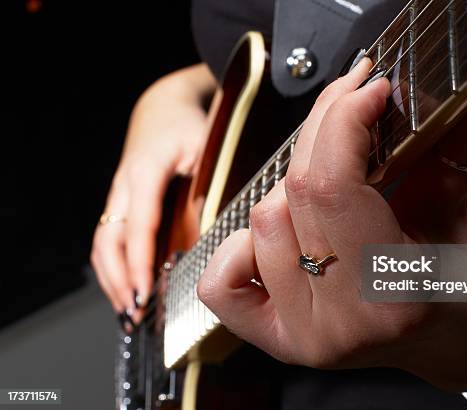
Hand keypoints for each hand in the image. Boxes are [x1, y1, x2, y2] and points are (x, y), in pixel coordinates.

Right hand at [91, 64, 215, 322]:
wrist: (162, 108)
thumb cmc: (186, 129)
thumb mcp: (205, 150)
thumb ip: (207, 187)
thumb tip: (213, 233)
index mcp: (144, 172)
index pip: (139, 226)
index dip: (139, 262)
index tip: (144, 292)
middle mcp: (124, 187)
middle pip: (109, 241)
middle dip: (119, 280)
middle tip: (135, 312)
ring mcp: (118, 196)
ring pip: (104, 244)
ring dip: (113, 280)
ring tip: (128, 312)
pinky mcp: (120, 204)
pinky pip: (111, 240)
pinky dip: (115, 268)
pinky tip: (126, 289)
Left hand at [197, 60, 466, 395]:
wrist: (459, 339)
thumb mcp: (463, 211)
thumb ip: (458, 140)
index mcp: (395, 292)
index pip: (332, 187)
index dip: (342, 120)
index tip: (367, 89)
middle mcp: (341, 321)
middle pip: (295, 194)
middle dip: (323, 133)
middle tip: (354, 111)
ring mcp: (305, 334)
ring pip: (262, 224)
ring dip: (293, 189)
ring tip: (333, 187)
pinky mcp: (282, 340)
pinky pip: (223, 283)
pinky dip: (242, 246)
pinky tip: (283, 232)